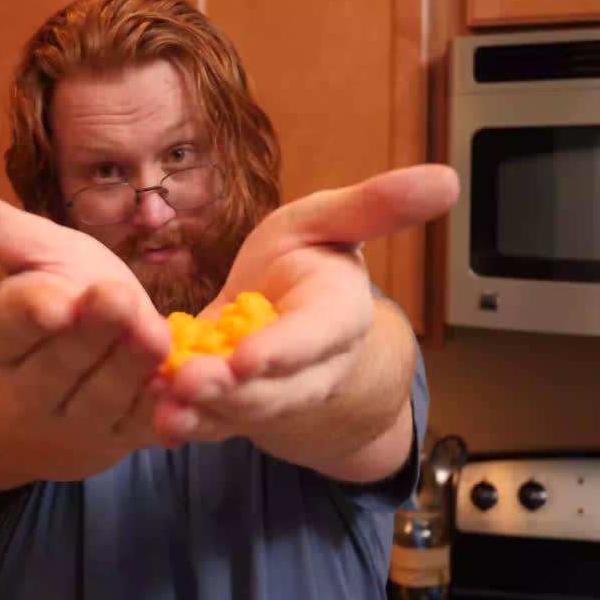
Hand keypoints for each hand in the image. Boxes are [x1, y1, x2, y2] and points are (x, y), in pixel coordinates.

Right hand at [0, 176, 172, 479]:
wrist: (63, 398)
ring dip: (131, 367)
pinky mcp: (126, 441)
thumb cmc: (54, 307)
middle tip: (116, 297)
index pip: (7, 329)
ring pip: (106, 397)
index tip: (52, 298)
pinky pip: (146, 429)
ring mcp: (81, 424)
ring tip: (154, 334)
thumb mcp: (28, 260)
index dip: (30, 313)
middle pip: (60, 364)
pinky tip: (185, 393)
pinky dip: (167, 416)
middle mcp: (32, 393)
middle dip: (90, 332)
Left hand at [153, 164, 458, 445]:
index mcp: (337, 317)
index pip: (317, 336)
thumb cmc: (310, 260)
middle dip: (234, 390)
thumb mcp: (333, 221)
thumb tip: (448, 178)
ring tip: (165, 409)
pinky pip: (212, 422)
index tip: (251, 356)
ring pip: (241, 412)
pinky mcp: (234, 410)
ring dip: (204, 414)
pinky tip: (152, 417)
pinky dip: (183, 422)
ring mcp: (270, 395)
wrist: (291, 315)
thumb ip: (376, 205)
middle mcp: (310, 367)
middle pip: (276, 387)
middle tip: (189, 383)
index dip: (287, 349)